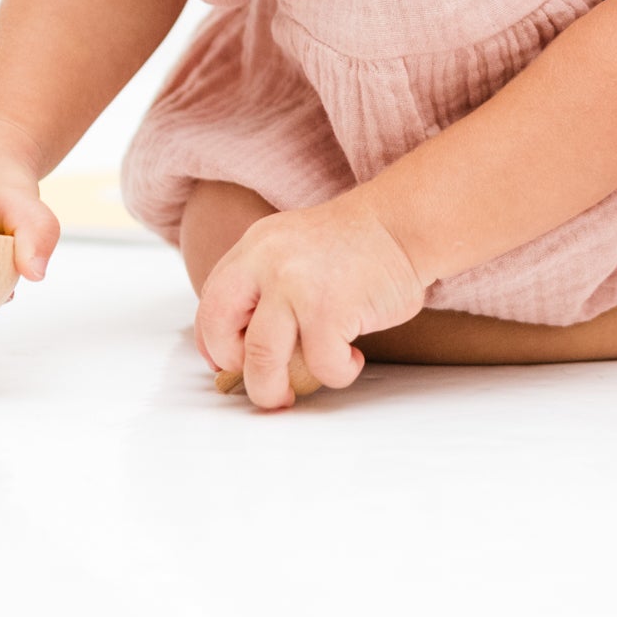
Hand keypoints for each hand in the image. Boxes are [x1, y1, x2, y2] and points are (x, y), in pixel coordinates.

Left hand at [195, 193, 427, 409]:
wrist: (404, 223)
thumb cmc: (359, 243)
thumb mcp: (294, 248)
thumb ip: (265, 284)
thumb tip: (244, 344)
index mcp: (255, 246)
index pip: (211, 301)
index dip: (215, 341)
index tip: (230, 362)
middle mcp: (266, 262)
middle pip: (221, 331)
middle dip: (236, 369)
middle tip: (258, 383)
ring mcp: (295, 286)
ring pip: (261, 360)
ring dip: (272, 389)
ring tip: (289, 393)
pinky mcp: (328, 311)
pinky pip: (321, 366)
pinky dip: (338, 372)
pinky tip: (352, 356)